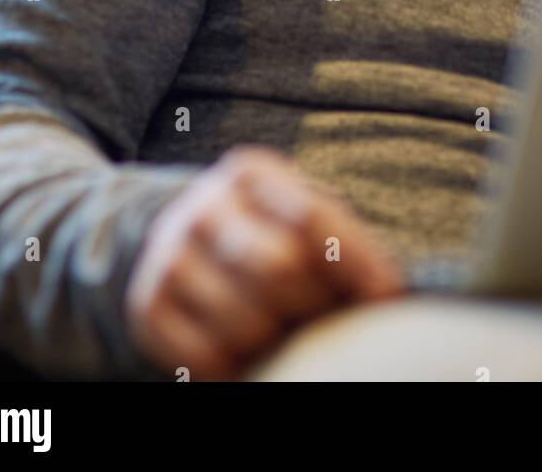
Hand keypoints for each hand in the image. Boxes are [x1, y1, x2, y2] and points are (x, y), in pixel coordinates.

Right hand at [124, 146, 405, 379]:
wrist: (179, 237)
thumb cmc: (267, 231)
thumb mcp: (300, 213)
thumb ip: (342, 239)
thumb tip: (393, 295)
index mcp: (250, 173)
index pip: (312, 217)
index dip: (357, 263)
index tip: (387, 298)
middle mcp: (205, 206)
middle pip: (280, 269)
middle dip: (314, 306)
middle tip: (323, 318)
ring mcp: (171, 255)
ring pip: (246, 320)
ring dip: (278, 341)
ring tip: (286, 335)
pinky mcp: (148, 305)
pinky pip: (205, 358)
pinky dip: (236, 368)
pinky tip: (248, 353)